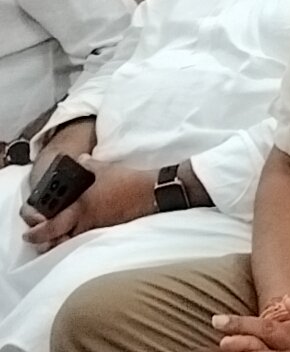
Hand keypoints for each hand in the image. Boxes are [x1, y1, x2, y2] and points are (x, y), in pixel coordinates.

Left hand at [20, 155, 153, 251]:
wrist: (151, 192)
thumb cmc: (126, 181)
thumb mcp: (103, 168)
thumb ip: (87, 164)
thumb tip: (80, 159)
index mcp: (80, 208)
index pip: (52, 227)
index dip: (37, 232)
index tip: (29, 234)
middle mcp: (87, 221)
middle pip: (61, 239)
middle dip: (49, 239)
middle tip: (43, 235)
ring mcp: (100, 227)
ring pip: (76, 239)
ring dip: (67, 237)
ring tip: (63, 232)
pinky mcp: (111, 228)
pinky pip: (91, 235)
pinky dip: (83, 233)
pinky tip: (85, 226)